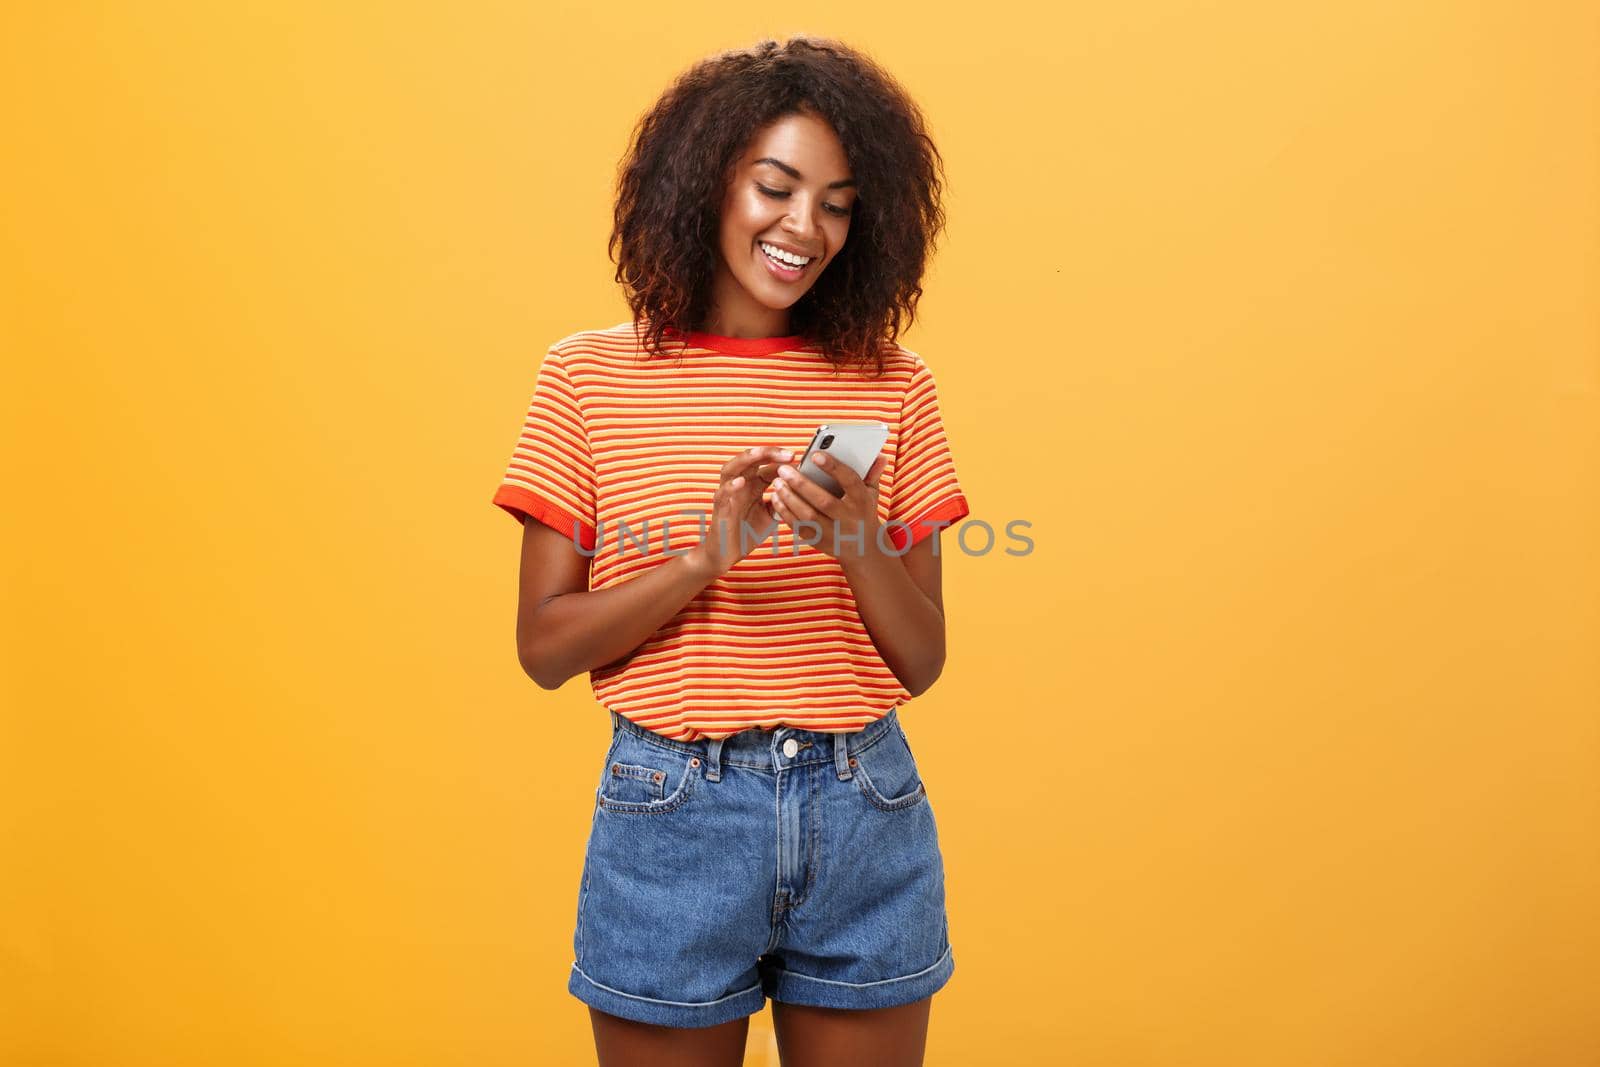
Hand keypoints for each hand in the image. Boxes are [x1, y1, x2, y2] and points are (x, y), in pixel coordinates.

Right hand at [685, 445, 792, 578]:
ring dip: (745, 460)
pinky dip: (730, 487)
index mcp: (753, 484)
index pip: (767, 465)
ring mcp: (727, 495)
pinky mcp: (719, 509)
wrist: (728, 554)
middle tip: (788, 454)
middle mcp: (739, 485)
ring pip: (731, 469)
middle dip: (768, 453)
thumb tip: (800, 489)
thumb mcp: (771, 514)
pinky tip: (740, 482)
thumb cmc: (747, 532)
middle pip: (749, 460)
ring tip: (759, 454)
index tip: (800, 460)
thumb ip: (782, 500)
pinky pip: (721, 494)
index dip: (782, 461)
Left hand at [769, 450, 888, 563]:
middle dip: (801, 484)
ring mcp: (834, 534)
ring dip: (790, 498)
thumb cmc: (863, 512)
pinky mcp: (820, 543)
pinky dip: (785, 513)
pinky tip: (776, 498)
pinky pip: (799, 528)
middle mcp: (849, 519)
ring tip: (777, 482)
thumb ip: (872, 473)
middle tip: (784, 469)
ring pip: (808, 516)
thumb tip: (880, 455)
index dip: (833, 468)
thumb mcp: (872, 493)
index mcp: (862, 501)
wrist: (864, 550)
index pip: (850, 482)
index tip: (814, 455)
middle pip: (824, 501)